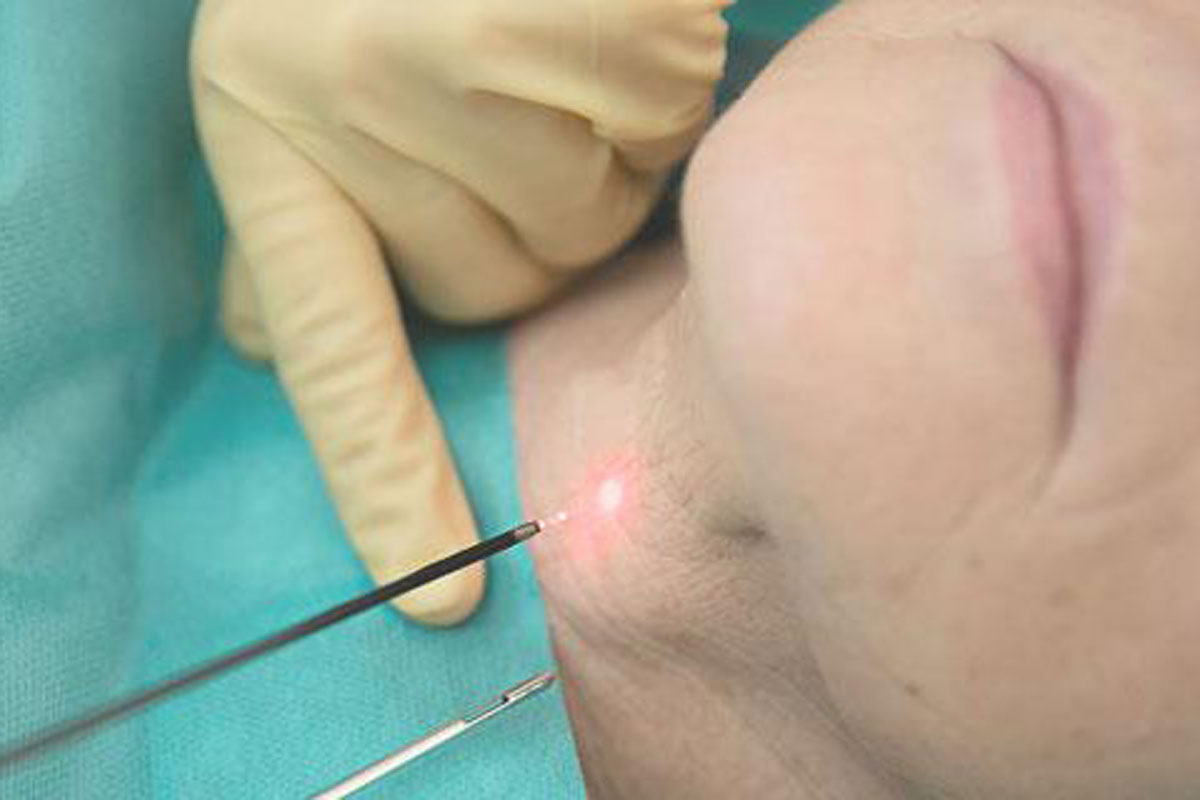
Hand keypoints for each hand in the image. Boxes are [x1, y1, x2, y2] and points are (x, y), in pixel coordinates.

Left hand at [189, 0, 727, 623]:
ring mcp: (489, 85)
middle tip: (493, 119)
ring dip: (585, 166)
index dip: (391, 476)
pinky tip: (598, 35)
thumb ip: (296, 218)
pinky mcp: (609, 51)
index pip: (341, 350)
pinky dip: (647, 109)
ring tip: (545, 62)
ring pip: (583, 228)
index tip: (439, 598)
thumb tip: (271, 344)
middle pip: (495, 287)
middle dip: (512, 228)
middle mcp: (363, 113)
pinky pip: (656, 148)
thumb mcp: (288, 81)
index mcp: (271, 130)